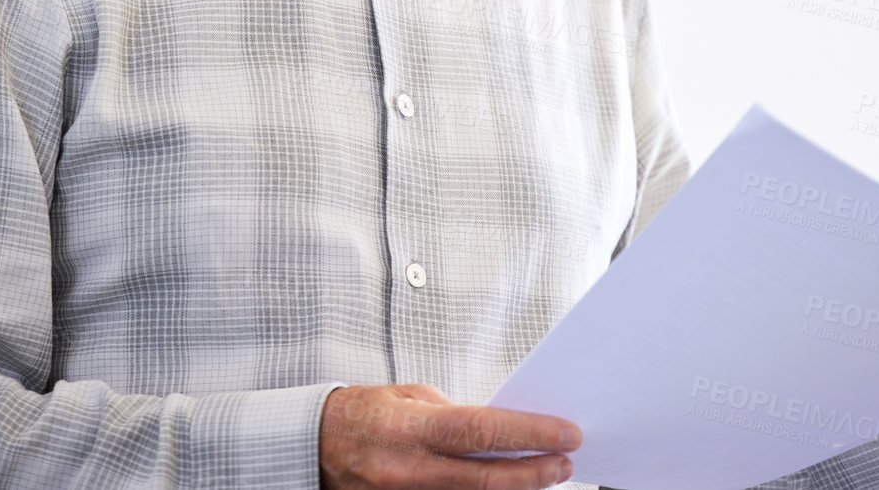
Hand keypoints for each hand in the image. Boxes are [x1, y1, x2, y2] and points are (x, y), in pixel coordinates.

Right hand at [320, 383, 580, 488]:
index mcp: (410, 427)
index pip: (481, 431)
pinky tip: (508, 489)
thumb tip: (498, 429)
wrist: (312, 446)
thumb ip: (452, 415)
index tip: (566, 433)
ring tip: (545, 478)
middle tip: (566, 463)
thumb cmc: (361, 414)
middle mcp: (408, 469)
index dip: (529, 433)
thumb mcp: (407, 396)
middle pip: (486, 479)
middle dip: (534, 473)